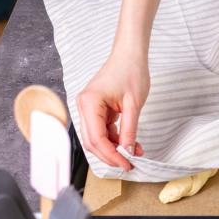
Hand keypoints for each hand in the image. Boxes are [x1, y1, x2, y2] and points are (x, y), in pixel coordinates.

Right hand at [76, 51, 148, 170]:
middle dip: (111, 155)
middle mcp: (84, 107)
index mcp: (89, 103)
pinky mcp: (97, 109)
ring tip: (135, 152)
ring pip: (97, 137)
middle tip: (129, 164)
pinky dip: (116, 138)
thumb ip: (129, 129)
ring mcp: (89, 108)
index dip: (110, 155)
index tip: (126, 164)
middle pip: (93, 141)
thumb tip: (127, 151)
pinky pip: (103, 129)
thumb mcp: (134, 104)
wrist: (130, 54)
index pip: (96, 138)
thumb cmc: (131, 71)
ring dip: (115, 147)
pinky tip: (130, 143)